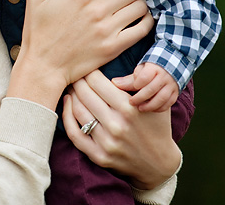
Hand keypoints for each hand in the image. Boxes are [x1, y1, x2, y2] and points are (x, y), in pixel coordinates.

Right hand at [7, 0, 151, 108]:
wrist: (42, 67)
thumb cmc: (37, 31)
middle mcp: (97, 10)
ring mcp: (107, 30)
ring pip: (139, 6)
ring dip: (142, 1)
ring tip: (141, 0)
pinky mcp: (113, 47)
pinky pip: (141, 29)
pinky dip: (147, 20)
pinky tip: (143, 17)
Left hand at [63, 71, 180, 189]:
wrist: (158, 163)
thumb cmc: (155, 126)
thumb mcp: (153, 101)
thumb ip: (136, 83)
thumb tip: (115, 62)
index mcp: (129, 108)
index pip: (97, 81)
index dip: (89, 71)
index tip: (86, 67)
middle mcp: (117, 125)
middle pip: (85, 94)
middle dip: (78, 80)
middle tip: (75, 74)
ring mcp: (107, 142)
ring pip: (78, 111)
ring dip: (71, 95)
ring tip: (71, 87)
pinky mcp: (99, 156)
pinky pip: (74, 133)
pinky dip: (66, 117)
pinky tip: (68, 104)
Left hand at [115, 63, 178, 111]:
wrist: (172, 65)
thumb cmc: (151, 69)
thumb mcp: (141, 70)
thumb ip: (129, 79)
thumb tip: (114, 83)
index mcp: (154, 68)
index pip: (144, 77)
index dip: (137, 84)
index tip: (132, 88)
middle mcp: (164, 76)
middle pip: (151, 89)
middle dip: (140, 98)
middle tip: (131, 103)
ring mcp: (171, 85)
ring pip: (161, 98)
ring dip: (150, 105)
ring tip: (140, 108)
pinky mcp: (176, 93)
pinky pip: (169, 103)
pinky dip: (159, 108)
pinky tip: (151, 110)